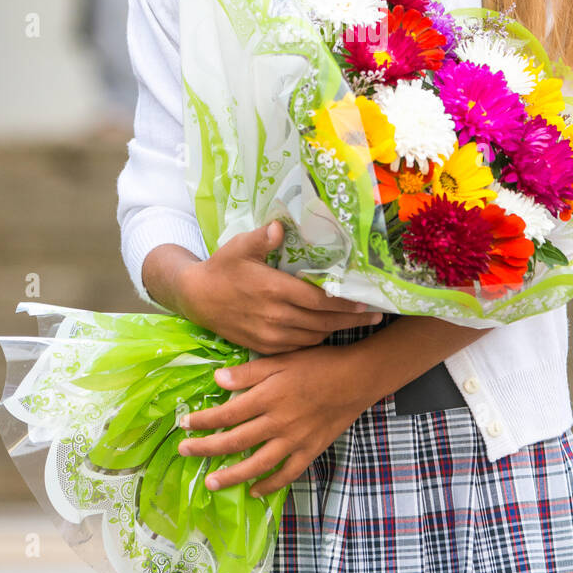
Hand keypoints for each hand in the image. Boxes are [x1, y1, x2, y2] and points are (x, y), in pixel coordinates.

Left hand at [177, 344, 372, 496]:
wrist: (357, 378)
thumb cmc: (318, 364)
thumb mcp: (282, 358)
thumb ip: (250, 371)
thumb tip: (217, 380)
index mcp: (269, 396)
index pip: (227, 413)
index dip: (203, 420)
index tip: (184, 424)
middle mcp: (278, 422)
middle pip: (235, 440)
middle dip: (206, 447)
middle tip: (184, 452)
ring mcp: (294, 440)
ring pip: (257, 463)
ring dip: (231, 475)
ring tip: (210, 482)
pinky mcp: (310, 451)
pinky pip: (286, 474)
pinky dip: (269, 485)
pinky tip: (254, 491)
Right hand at [178, 219, 381, 353]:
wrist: (195, 298)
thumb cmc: (221, 268)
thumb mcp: (239, 246)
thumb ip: (263, 238)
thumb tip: (281, 225)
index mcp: (274, 290)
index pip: (319, 300)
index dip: (346, 303)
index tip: (368, 303)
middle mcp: (275, 316)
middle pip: (323, 322)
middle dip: (353, 320)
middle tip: (377, 317)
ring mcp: (270, 335)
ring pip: (313, 337)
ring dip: (336, 331)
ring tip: (358, 323)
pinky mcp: (263, 347)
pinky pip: (298, 347)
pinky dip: (315, 339)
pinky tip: (326, 331)